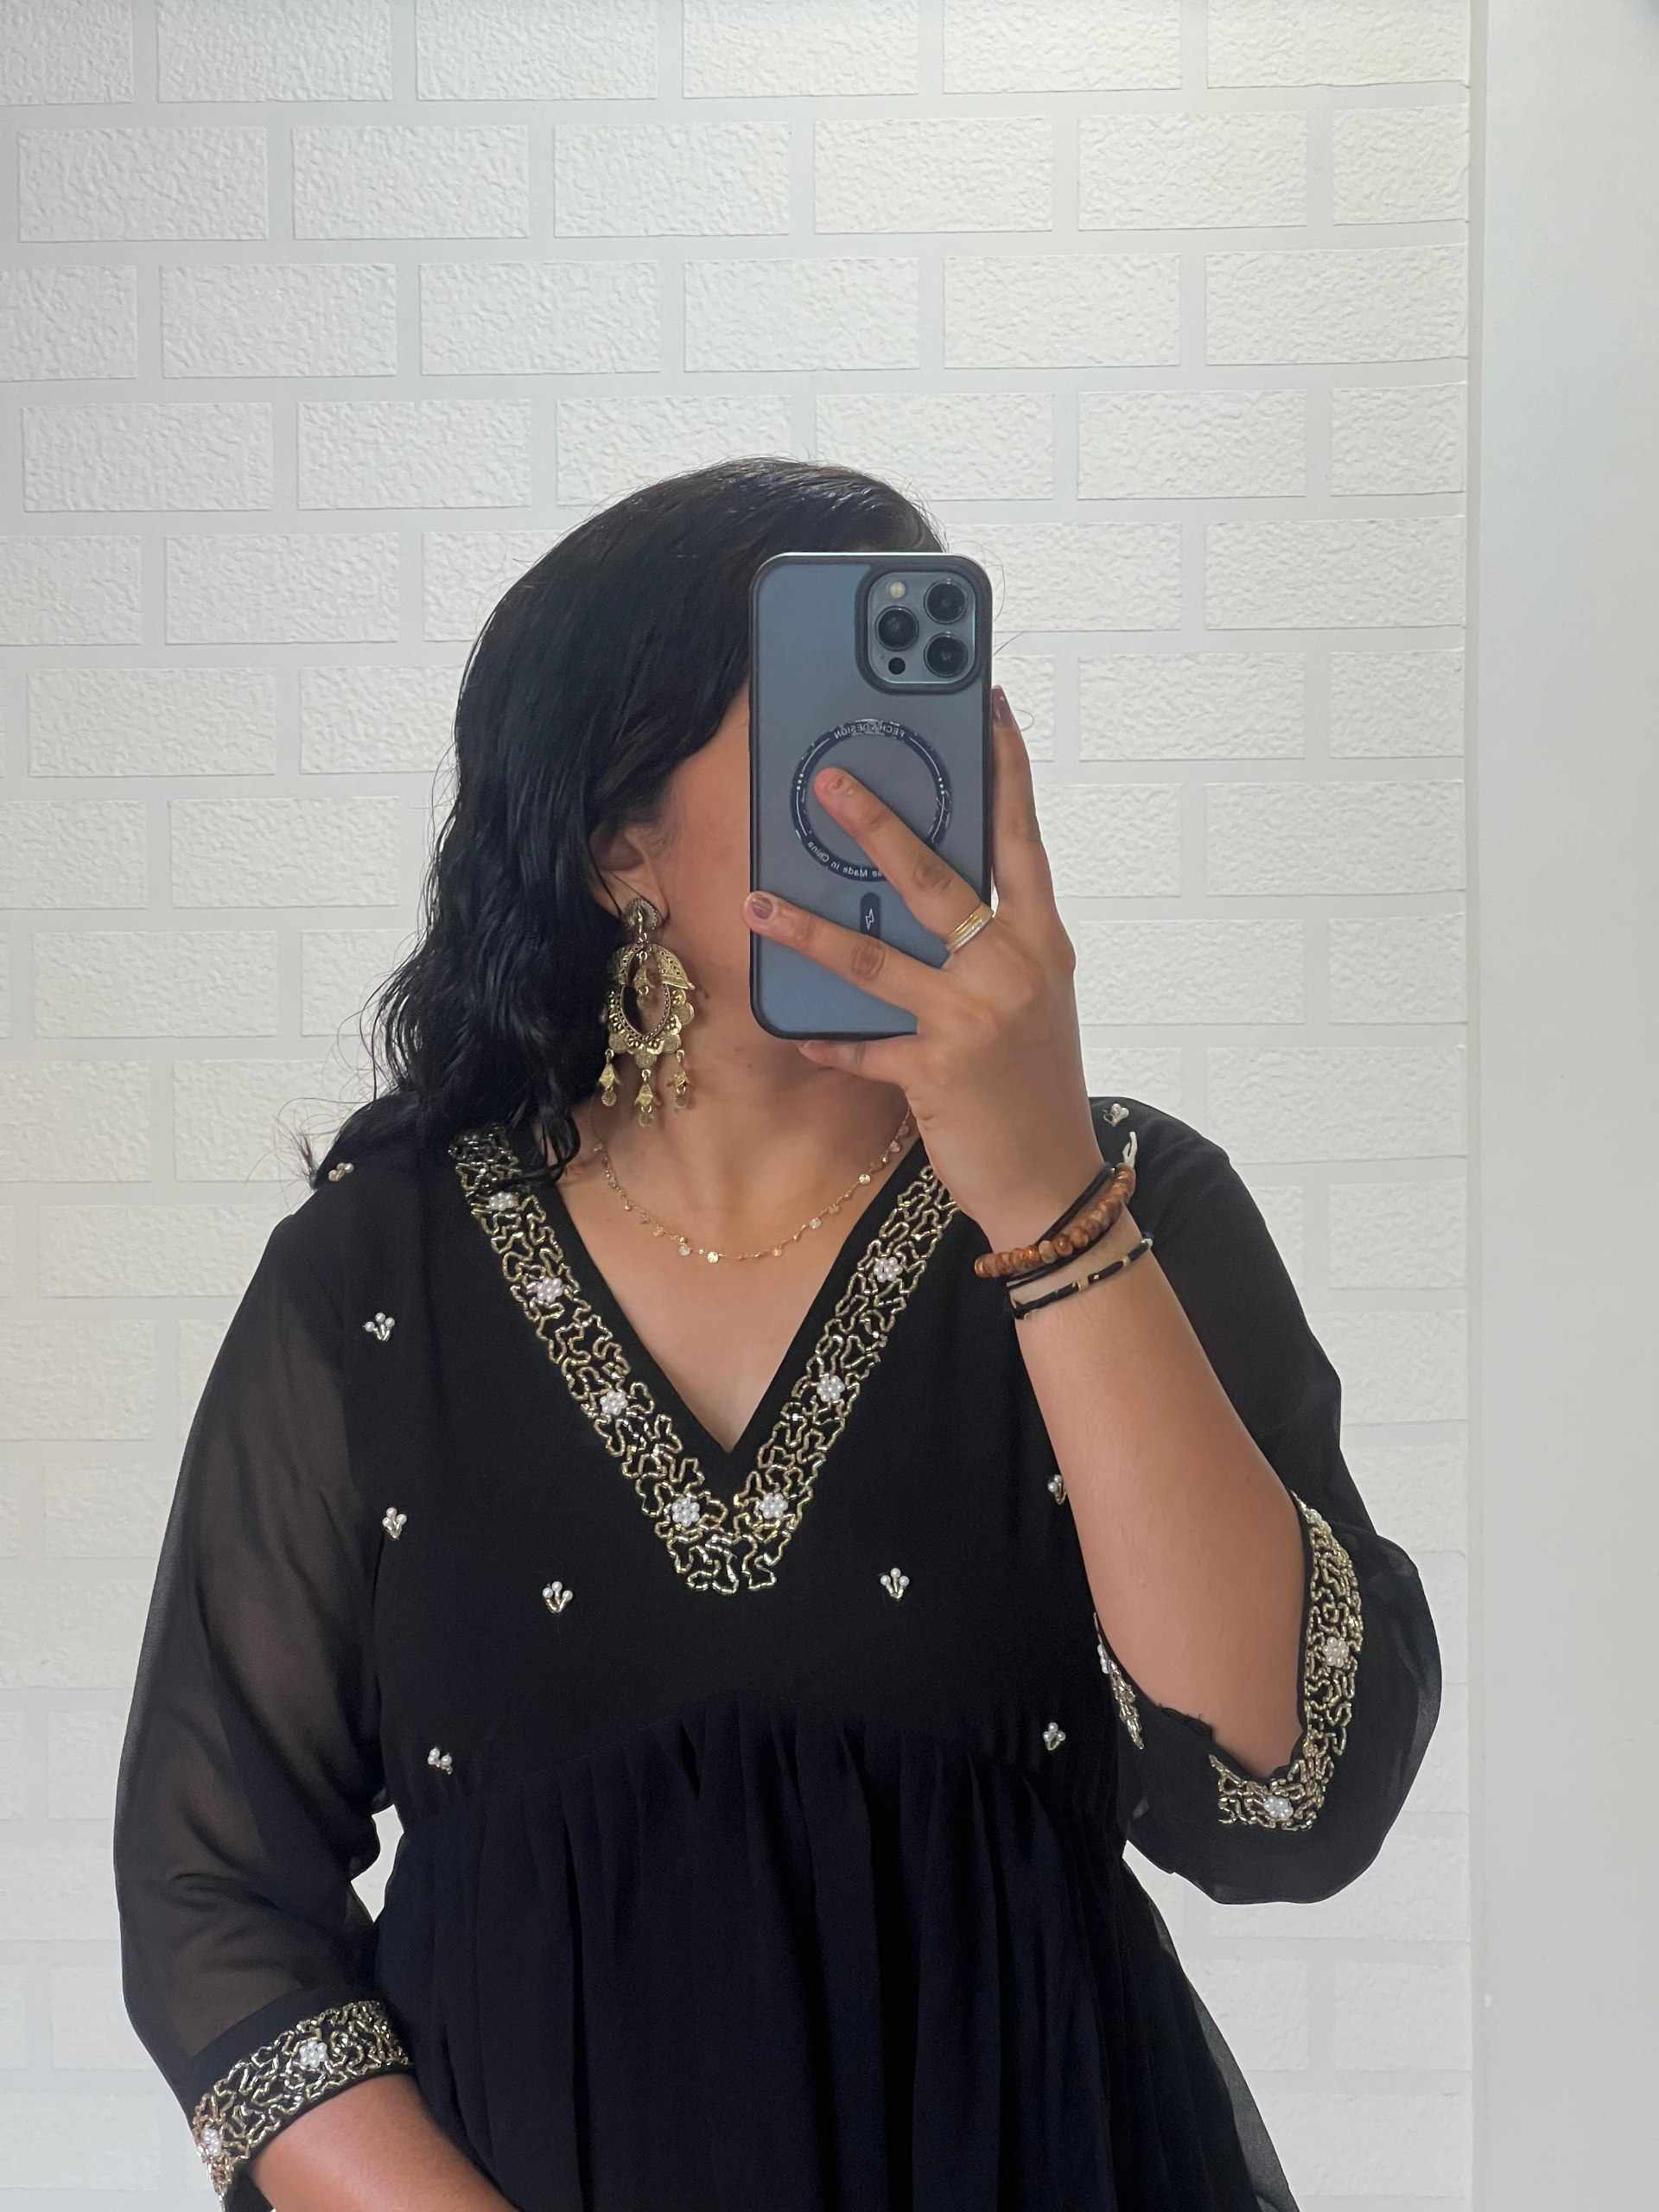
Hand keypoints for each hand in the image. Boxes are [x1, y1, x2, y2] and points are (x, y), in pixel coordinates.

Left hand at [741, 685, 1106, 1247]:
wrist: (1055, 1181)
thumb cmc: (1035, 1084)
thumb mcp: (1031, 999)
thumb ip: (990, 946)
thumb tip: (922, 899)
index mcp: (1040, 939)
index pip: (1021, 836)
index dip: (1005, 767)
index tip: (987, 703)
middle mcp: (1012, 966)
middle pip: (936, 879)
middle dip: (878, 826)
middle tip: (827, 781)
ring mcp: (975, 1016)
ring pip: (876, 957)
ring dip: (809, 928)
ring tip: (759, 901)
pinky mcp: (938, 1069)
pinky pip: (863, 1046)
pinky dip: (830, 1041)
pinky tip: (797, 1032)